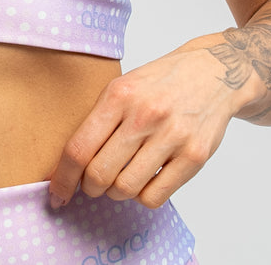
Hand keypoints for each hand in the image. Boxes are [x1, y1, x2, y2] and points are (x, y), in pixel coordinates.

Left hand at [48, 47, 238, 209]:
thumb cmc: (161, 82)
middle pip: (100, 174)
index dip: (63, 177)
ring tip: (120, 178)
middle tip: (92, 184)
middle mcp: (144, 115)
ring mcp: (171, 136)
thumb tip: (71, 163)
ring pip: (126, 189)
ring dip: (116, 192)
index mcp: (119, 95)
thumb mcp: (124, 85)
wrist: (213, 72)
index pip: (79, 147)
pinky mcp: (194, 156)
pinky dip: (142, 196)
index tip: (57, 192)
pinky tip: (145, 179)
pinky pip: (155, 196)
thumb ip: (100, 119)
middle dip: (89, 187)